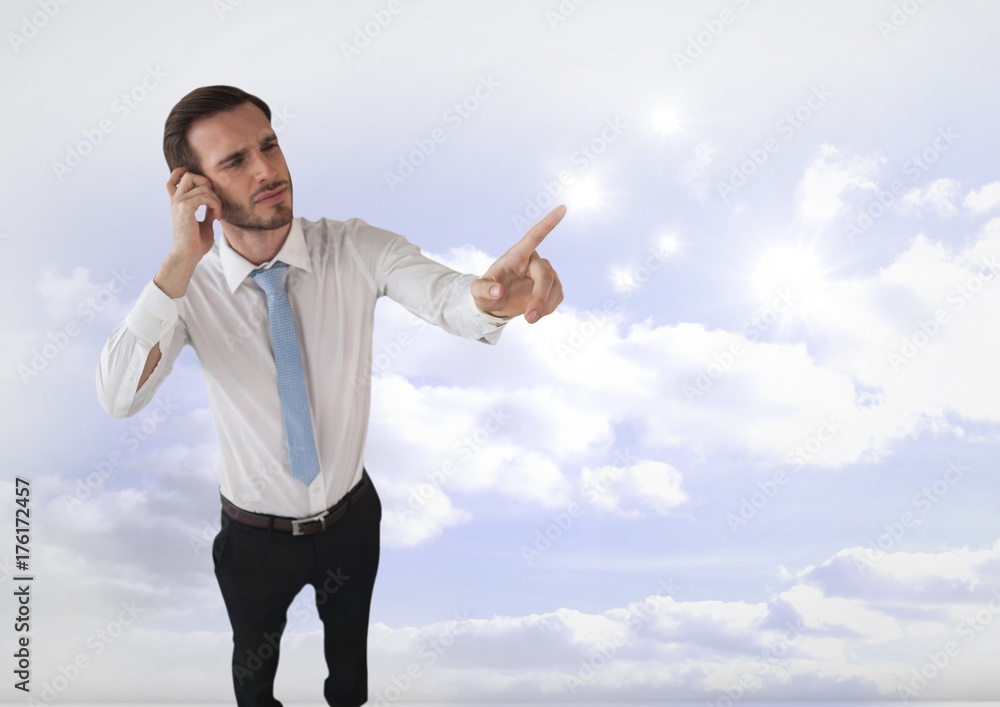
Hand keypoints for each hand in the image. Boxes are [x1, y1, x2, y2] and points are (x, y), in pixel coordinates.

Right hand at [166, 166, 221, 262]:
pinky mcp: (185, 207)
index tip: (202, 182)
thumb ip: (207, 210)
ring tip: (218, 213)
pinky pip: (205, 196)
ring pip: (201, 185)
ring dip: (216, 198)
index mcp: (178, 203)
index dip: (184, 173)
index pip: (173, 180)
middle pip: (188, 175)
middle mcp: (176, 200)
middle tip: (214, 199)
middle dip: (206, 182)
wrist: (188, 255)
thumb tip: (214, 202)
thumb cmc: (196, 243)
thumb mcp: (205, 223)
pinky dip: (215, 204)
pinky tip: (217, 217)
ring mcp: (179, 202)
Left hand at [471, 204, 565, 323]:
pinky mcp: (552, 287)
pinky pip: (558, 296)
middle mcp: (533, 261)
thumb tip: (497, 291)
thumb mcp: (477, 293)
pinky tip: (536, 313)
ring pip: (555, 287)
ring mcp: (545, 273)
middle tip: (530, 318)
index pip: (534, 236)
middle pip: (545, 275)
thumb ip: (483, 290)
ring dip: (545, 306)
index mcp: (516, 255)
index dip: (548, 223)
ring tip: (530, 319)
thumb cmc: (486, 293)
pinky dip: (549, 308)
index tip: (563, 208)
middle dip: (540, 297)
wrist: (496, 304)